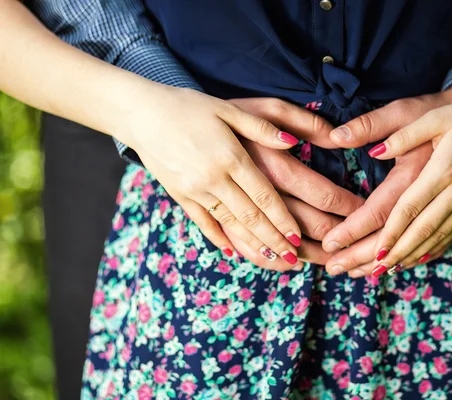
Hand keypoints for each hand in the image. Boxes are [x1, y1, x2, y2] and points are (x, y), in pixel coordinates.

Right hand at [125, 88, 303, 268]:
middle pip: (250, 216)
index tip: (296, 236)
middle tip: (292, 257)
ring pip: (229, 223)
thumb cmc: (188, 107)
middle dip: (273, 239)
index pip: (264, 196)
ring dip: (252, 243)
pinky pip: (202, 222)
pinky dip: (218, 237)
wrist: (141, 113)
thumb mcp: (227, 110)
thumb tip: (292, 142)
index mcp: (231, 157)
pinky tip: (232, 250)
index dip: (282, 219)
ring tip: (271, 258)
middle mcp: (214, 178)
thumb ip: (261, 128)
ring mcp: (195, 190)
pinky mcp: (179, 195)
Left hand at [368, 89, 451, 275]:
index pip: (411, 207)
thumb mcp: (436, 117)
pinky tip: (420, 257)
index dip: (391, 231)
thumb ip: (404, 136)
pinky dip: (434, 247)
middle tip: (375, 269)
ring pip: (438, 235)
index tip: (374, 250)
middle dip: (397, 252)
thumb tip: (375, 151)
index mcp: (443, 170)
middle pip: (422, 229)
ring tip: (391, 269)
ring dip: (414, 254)